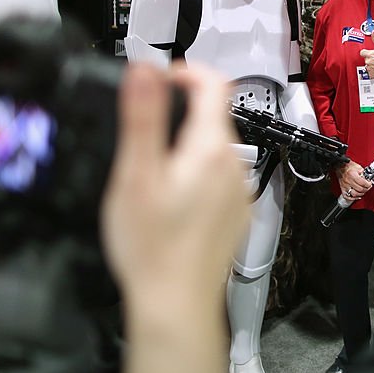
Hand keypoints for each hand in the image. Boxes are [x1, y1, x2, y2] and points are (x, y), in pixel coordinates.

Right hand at [101, 64, 249, 311]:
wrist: (176, 302)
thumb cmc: (153, 246)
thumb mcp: (136, 174)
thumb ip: (143, 116)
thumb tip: (146, 70)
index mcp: (211, 149)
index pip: (213, 83)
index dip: (185, 71)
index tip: (160, 78)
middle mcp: (234, 167)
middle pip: (214, 116)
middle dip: (180, 111)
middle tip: (143, 127)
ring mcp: (238, 193)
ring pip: (215, 149)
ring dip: (187, 145)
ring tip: (151, 169)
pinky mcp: (234, 214)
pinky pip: (218, 178)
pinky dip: (196, 174)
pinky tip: (171, 200)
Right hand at [336, 160, 373, 200]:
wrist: (340, 166)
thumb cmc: (348, 166)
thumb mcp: (358, 167)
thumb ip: (365, 173)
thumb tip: (371, 177)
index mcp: (353, 175)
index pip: (363, 183)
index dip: (369, 184)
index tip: (370, 183)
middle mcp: (348, 181)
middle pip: (360, 189)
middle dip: (366, 189)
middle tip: (368, 187)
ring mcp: (345, 186)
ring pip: (354, 194)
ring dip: (360, 194)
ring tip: (363, 191)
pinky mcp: (342, 188)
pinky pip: (347, 196)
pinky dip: (352, 198)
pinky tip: (356, 196)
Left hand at [360, 32, 373, 81]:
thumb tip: (373, 32)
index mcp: (370, 54)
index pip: (362, 52)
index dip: (366, 52)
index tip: (371, 53)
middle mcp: (368, 62)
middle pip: (366, 59)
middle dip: (371, 59)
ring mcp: (370, 69)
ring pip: (368, 66)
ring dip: (372, 65)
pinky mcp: (372, 76)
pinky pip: (370, 73)